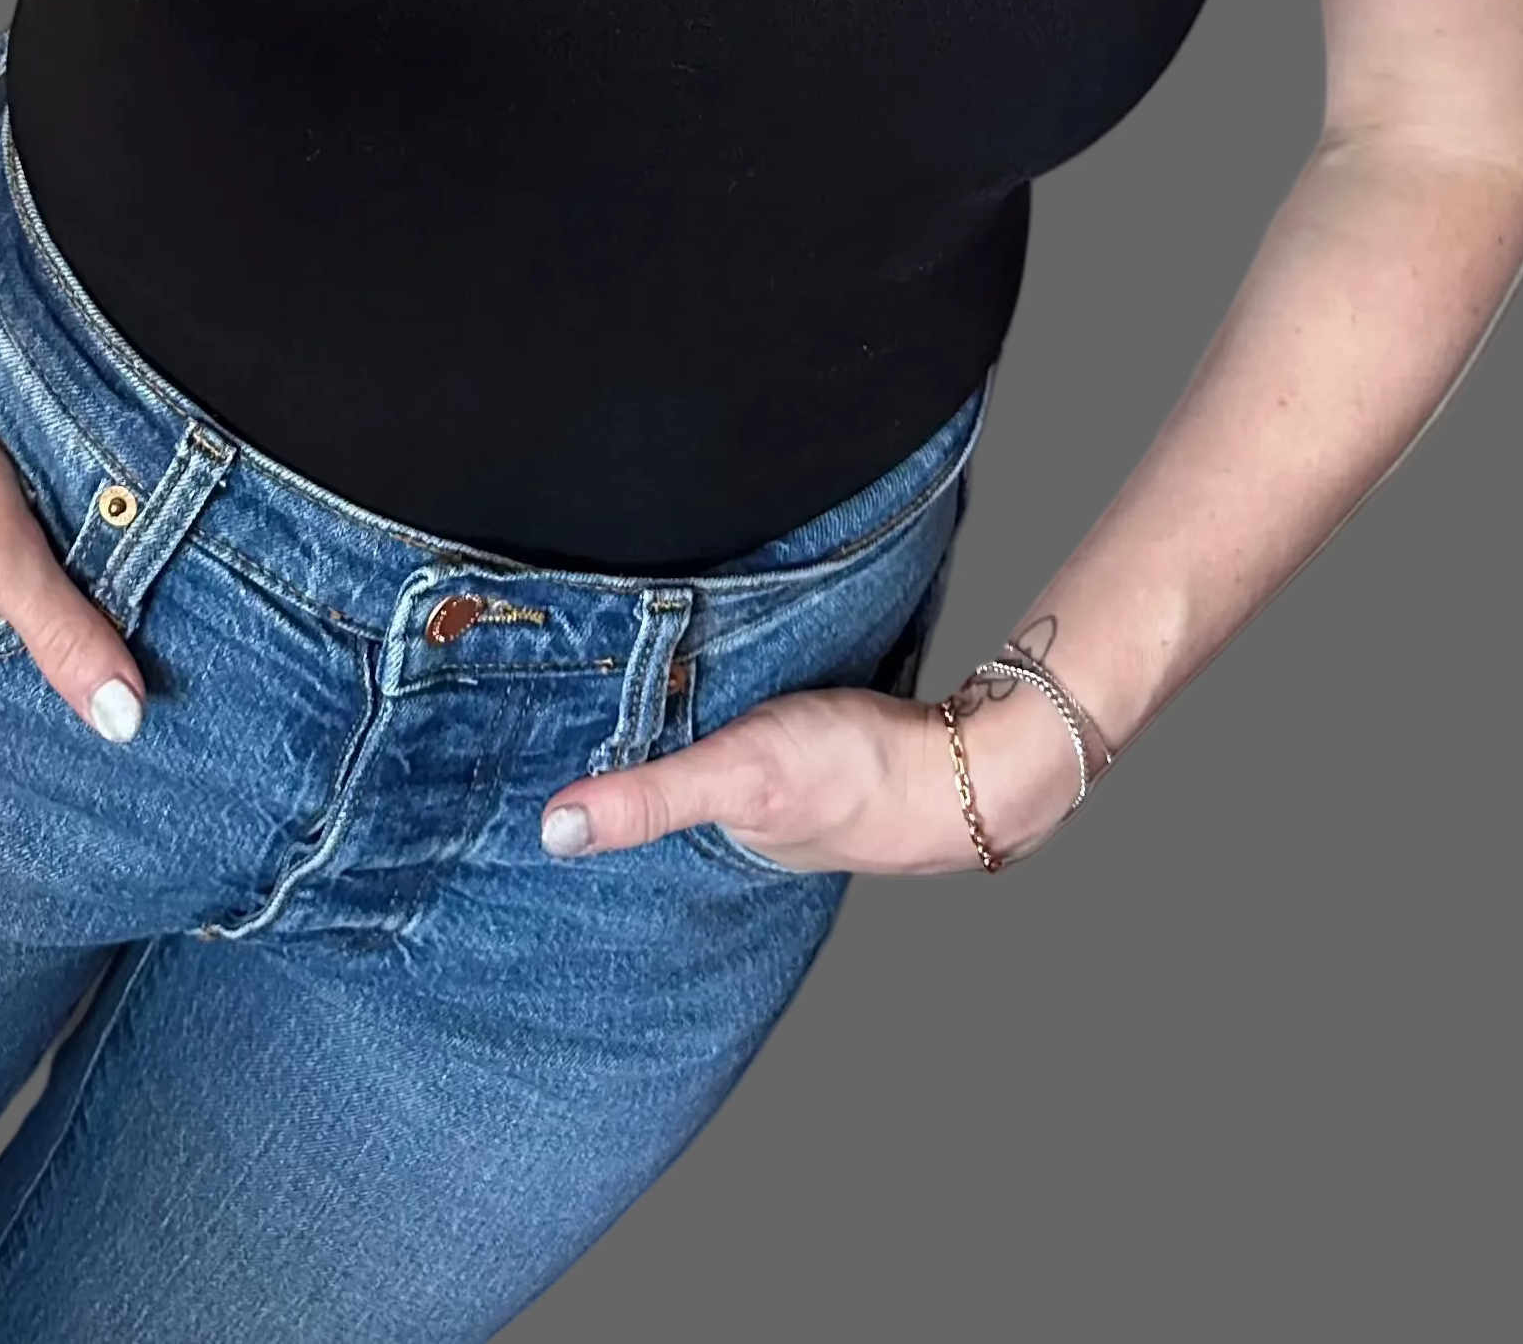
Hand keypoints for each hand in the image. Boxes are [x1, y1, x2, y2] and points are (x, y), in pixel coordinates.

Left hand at [537, 680, 1075, 874]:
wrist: (976, 762)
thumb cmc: (855, 775)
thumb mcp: (736, 775)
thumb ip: (649, 796)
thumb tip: (552, 830)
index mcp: (733, 841)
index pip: (649, 820)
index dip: (606, 792)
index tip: (546, 762)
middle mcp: (766, 826)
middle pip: (691, 785)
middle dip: (651, 754)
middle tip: (595, 705)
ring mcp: (811, 788)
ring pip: (737, 756)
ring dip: (709, 728)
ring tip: (661, 690)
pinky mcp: (844, 743)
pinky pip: (781, 723)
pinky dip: (760, 705)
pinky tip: (754, 681)